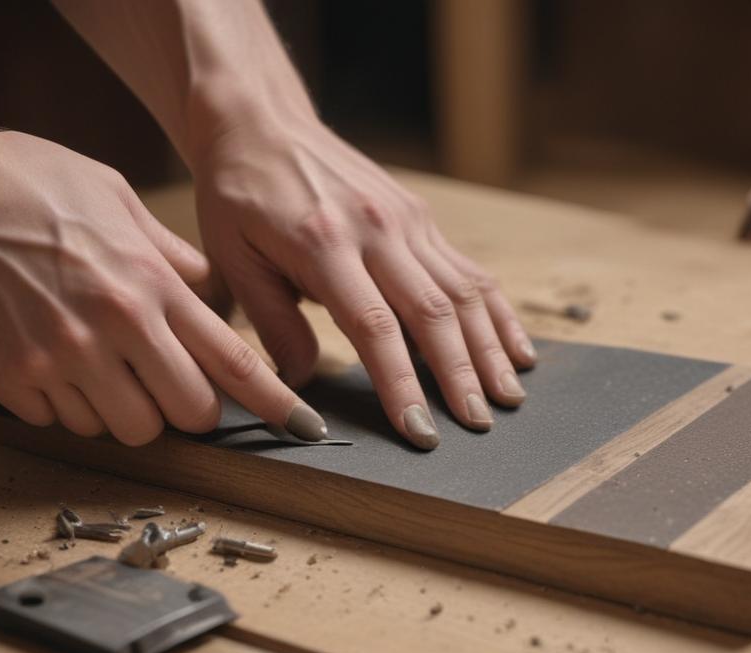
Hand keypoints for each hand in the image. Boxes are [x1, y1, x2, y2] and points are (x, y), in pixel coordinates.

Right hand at [0, 128, 318, 444]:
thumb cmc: (34, 187)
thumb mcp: (121, 202)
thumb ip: (174, 258)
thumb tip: (214, 294)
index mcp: (151, 284)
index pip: (232, 361)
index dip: (275, 403)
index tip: (304, 427)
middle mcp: (115, 326)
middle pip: (188, 412)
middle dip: (192, 410)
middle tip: (177, 389)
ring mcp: (63, 357)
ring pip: (129, 428)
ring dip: (130, 412)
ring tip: (108, 367)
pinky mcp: (16, 378)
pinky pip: (66, 422)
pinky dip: (72, 406)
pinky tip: (58, 363)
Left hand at [190, 114, 536, 449]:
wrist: (262, 124)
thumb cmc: (239, 196)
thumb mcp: (233, 258)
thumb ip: (271, 323)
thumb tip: (300, 386)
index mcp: (325, 245)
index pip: (375, 328)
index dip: (401, 383)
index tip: (420, 430)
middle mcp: (377, 231)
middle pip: (434, 313)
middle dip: (461, 376)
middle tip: (479, 426)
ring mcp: (407, 221)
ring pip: (463, 292)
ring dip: (490, 349)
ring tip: (509, 397)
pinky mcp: (422, 217)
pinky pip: (469, 271)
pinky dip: (497, 313)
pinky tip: (517, 349)